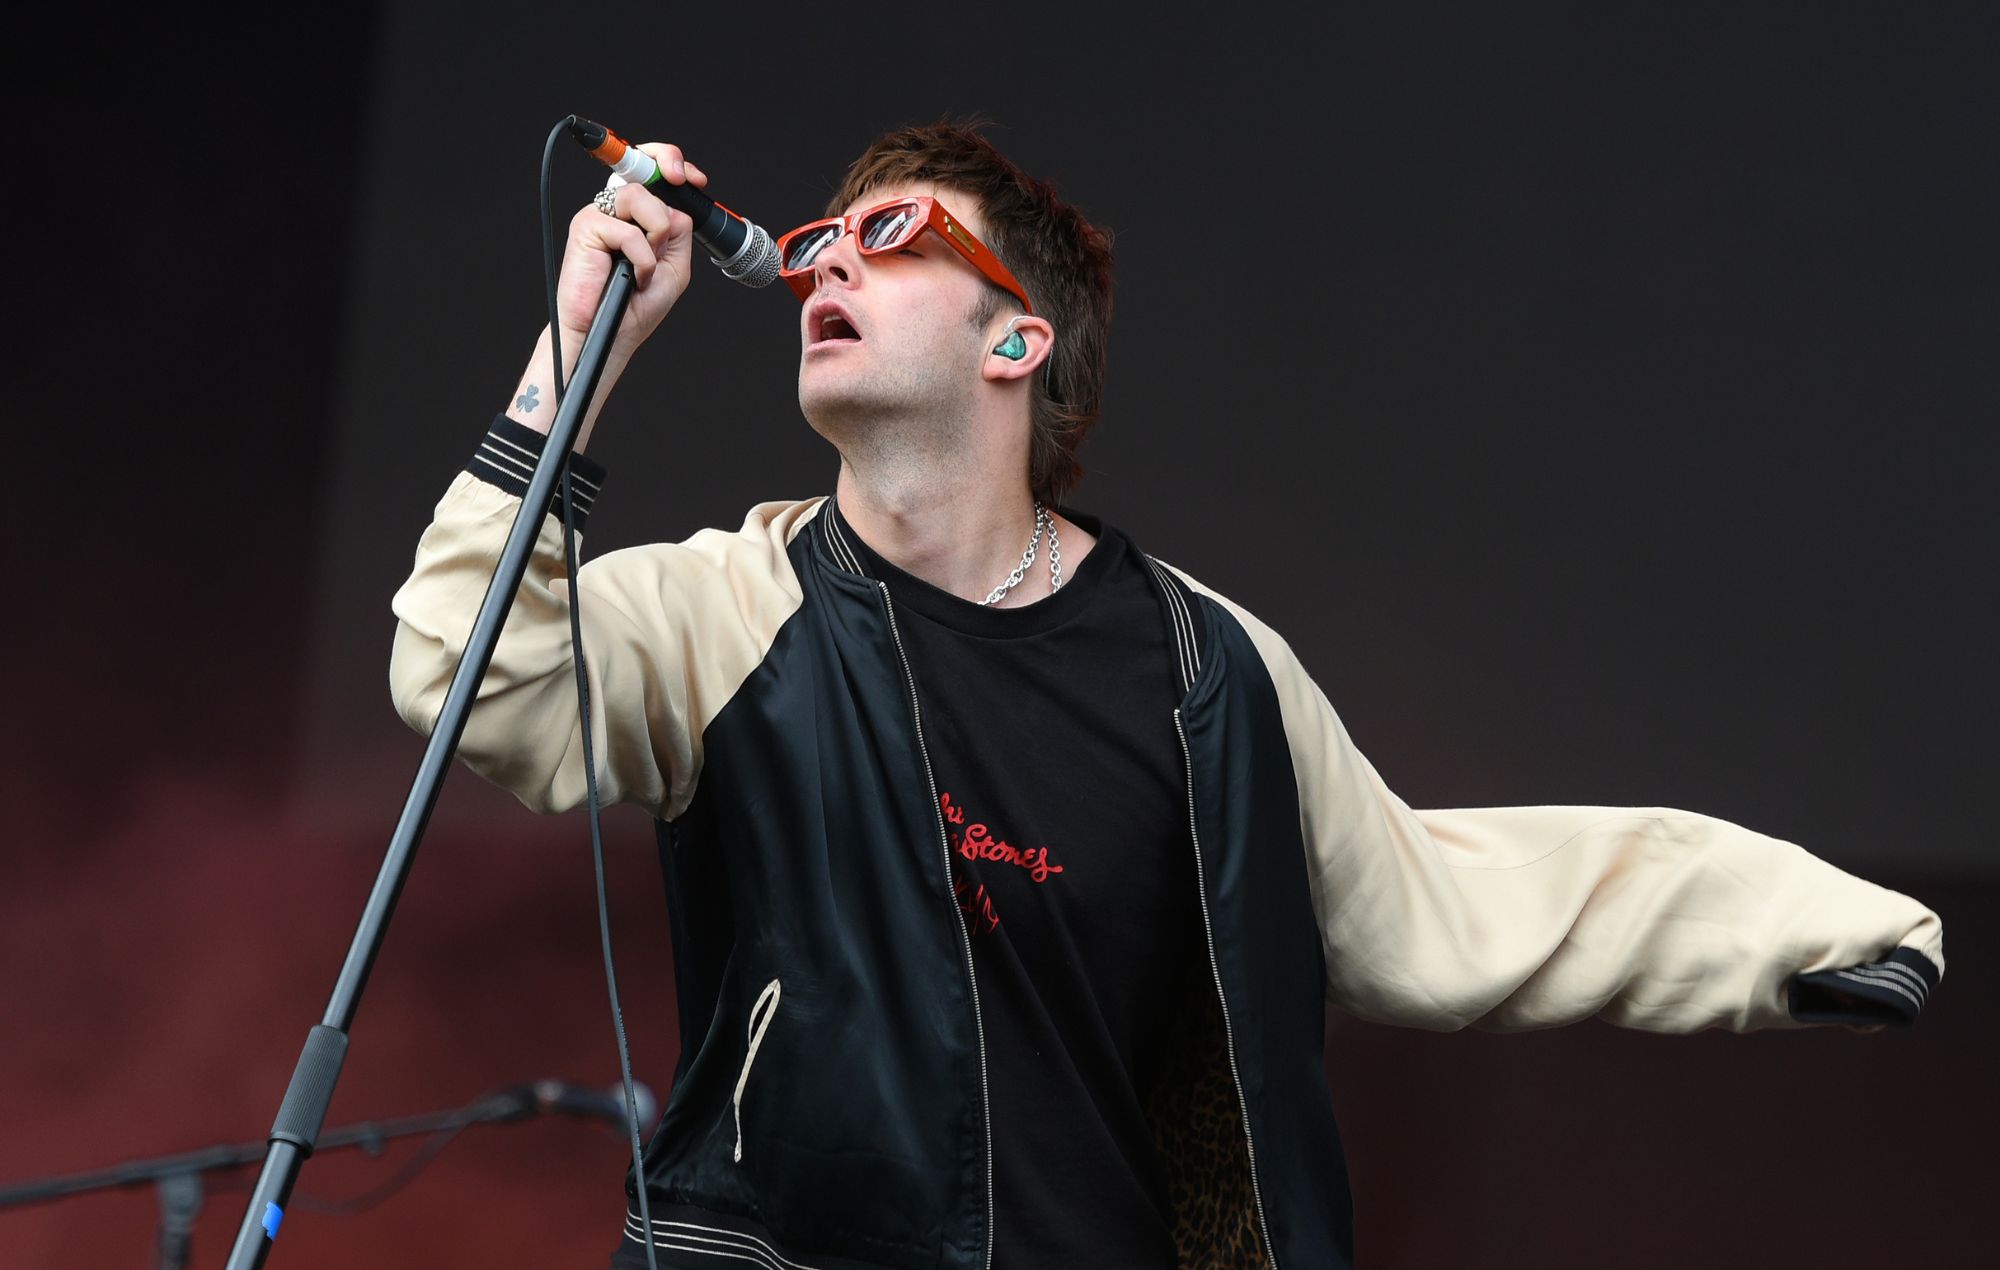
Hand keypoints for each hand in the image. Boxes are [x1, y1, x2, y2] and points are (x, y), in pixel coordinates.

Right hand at [554, 143, 709, 358]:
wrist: (613, 331)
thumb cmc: (637, 304)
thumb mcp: (674, 266)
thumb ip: (678, 232)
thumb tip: (674, 207)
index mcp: (637, 216)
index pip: (649, 171)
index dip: (668, 162)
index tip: (692, 178)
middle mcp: (618, 211)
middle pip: (647, 179)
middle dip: (665, 206)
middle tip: (665, 237)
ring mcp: (601, 216)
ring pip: (639, 198)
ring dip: (655, 236)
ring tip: (645, 266)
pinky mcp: (586, 227)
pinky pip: (628, 230)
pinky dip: (641, 259)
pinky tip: (632, 276)